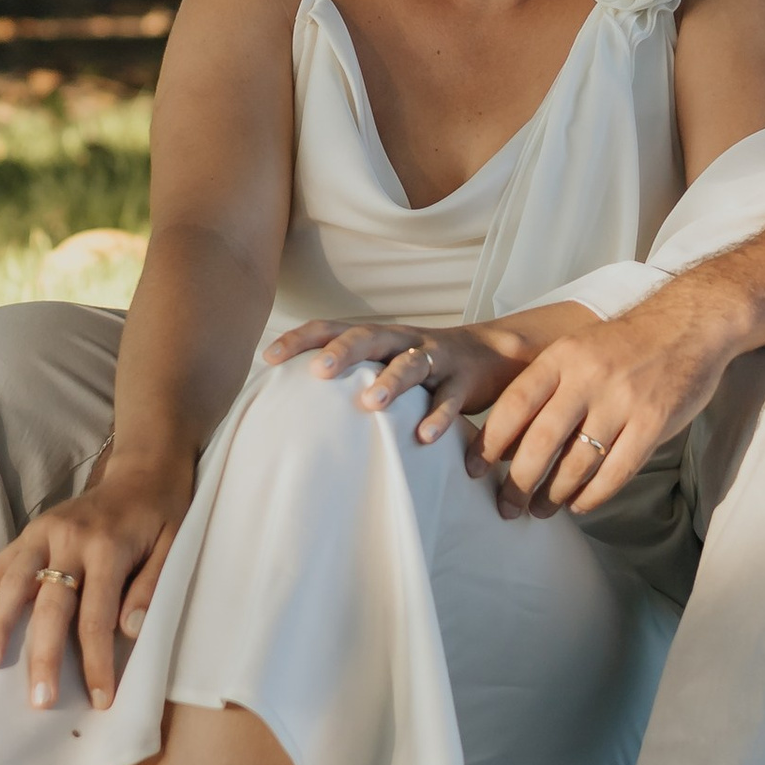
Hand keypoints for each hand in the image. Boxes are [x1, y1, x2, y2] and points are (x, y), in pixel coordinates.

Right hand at [0, 449, 193, 710]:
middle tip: (39, 699)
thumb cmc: (161, 517)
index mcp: (108, 547)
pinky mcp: (30, 531)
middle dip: (43, 655)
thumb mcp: (173, 548)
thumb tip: (128, 632)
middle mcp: (69, 539)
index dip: (97, 661)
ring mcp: (44, 532)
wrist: (143, 470)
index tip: (99, 699)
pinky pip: (0, 563)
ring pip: (14, 582)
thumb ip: (150, 588)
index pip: (98, 615)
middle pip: (50, 605)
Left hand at [264, 314, 531, 445]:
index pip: (331, 327)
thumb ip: (350, 373)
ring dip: (390, 382)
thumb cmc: (424, 364)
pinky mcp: (464, 382)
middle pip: (370, 337)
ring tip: (371, 403)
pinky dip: (437, 417)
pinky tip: (424, 436)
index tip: (268, 358)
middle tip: (318, 371)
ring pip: (411, 365)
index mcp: (379, 336)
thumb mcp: (386, 360)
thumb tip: (292, 399)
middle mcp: (403, 341)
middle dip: (343, 351)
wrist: (495, 354)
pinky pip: (450, 400)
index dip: (300, 339)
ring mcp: (436, 359)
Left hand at [468, 286, 735, 517]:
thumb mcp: (578, 349)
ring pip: (578, 462)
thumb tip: (509, 439)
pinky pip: (616, 471)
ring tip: (542, 510)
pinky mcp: (653, 422)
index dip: (490, 440)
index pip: (515, 403)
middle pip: (541, 440)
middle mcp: (588, 377)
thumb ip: (547, 386)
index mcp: (563, 357)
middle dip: (519, 481)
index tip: (475, 468)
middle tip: (507, 505)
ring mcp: (623, 401)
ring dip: (554, 494)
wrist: (689, 323)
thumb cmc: (626, 343)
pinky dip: (593, 495)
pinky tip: (579, 504)